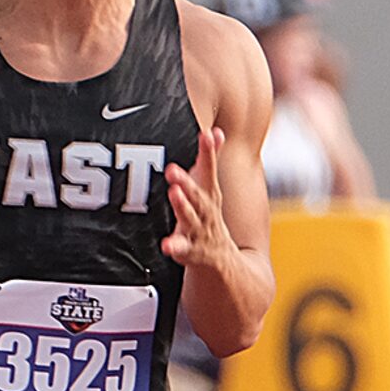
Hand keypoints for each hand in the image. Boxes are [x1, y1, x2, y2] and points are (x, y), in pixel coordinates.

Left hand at [163, 125, 234, 268]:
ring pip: (190, 218)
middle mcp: (206, 211)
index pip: (209, 170)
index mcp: (209, 194)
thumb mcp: (210, 188)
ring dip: (183, 206)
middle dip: (187, 180)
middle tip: (173, 168)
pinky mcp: (190, 251)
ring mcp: (199, 231)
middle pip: (197, 194)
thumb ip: (209, 159)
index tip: (206, 134)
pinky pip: (182, 249)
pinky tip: (167, 245)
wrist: (222, 260)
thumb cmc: (208, 217)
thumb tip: (215, 130)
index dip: (208, 152)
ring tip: (174, 193)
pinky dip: (175, 247)